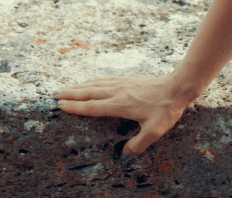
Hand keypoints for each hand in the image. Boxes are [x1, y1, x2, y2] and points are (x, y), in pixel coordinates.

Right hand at [53, 74, 194, 154]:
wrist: (177, 86)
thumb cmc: (166, 109)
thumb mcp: (155, 131)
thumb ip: (139, 143)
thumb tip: (125, 152)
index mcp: (120, 105)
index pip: (92, 107)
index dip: (75, 108)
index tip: (61, 107)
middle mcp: (117, 92)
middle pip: (88, 93)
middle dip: (70, 94)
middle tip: (54, 95)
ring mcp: (122, 83)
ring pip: (95, 84)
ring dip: (79, 86)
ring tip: (66, 89)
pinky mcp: (128, 79)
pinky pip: (105, 79)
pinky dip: (93, 81)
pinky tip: (90, 82)